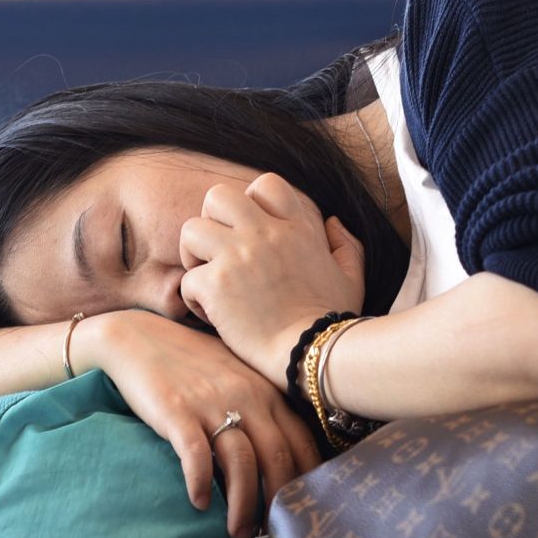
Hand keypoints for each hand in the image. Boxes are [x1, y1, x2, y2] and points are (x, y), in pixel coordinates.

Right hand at [74, 310, 322, 537]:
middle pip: (277, 459)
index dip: (306, 482)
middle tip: (273, 534)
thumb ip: (260, 407)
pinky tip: (199, 504)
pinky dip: (200, 484)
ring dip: (243, 506)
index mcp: (266, 391)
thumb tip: (279, 456)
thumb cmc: (188, 361)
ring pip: (241, 465)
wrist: (136, 337)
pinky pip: (196, 457)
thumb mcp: (235, 376)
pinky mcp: (177, 413)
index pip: (302, 442)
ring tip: (238, 533)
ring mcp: (211, 405)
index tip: (302, 510)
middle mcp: (247, 397)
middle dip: (278, 503)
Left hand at [178, 173, 365, 383]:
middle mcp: (265, 234)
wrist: (309, 353)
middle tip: (218, 253)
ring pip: (190, 229)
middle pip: (217, 196)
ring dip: (193, 255)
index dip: (250, 202)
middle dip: (211, 221)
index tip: (251, 232)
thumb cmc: (332, 322)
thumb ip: (346, 246)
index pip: (265, 184)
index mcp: (297, 228)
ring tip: (208, 281)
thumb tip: (332, 222)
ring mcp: (237, 256)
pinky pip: (186, 279)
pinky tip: (213, 316)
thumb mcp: (351, 279)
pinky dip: (194, 299)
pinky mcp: (216, 284)